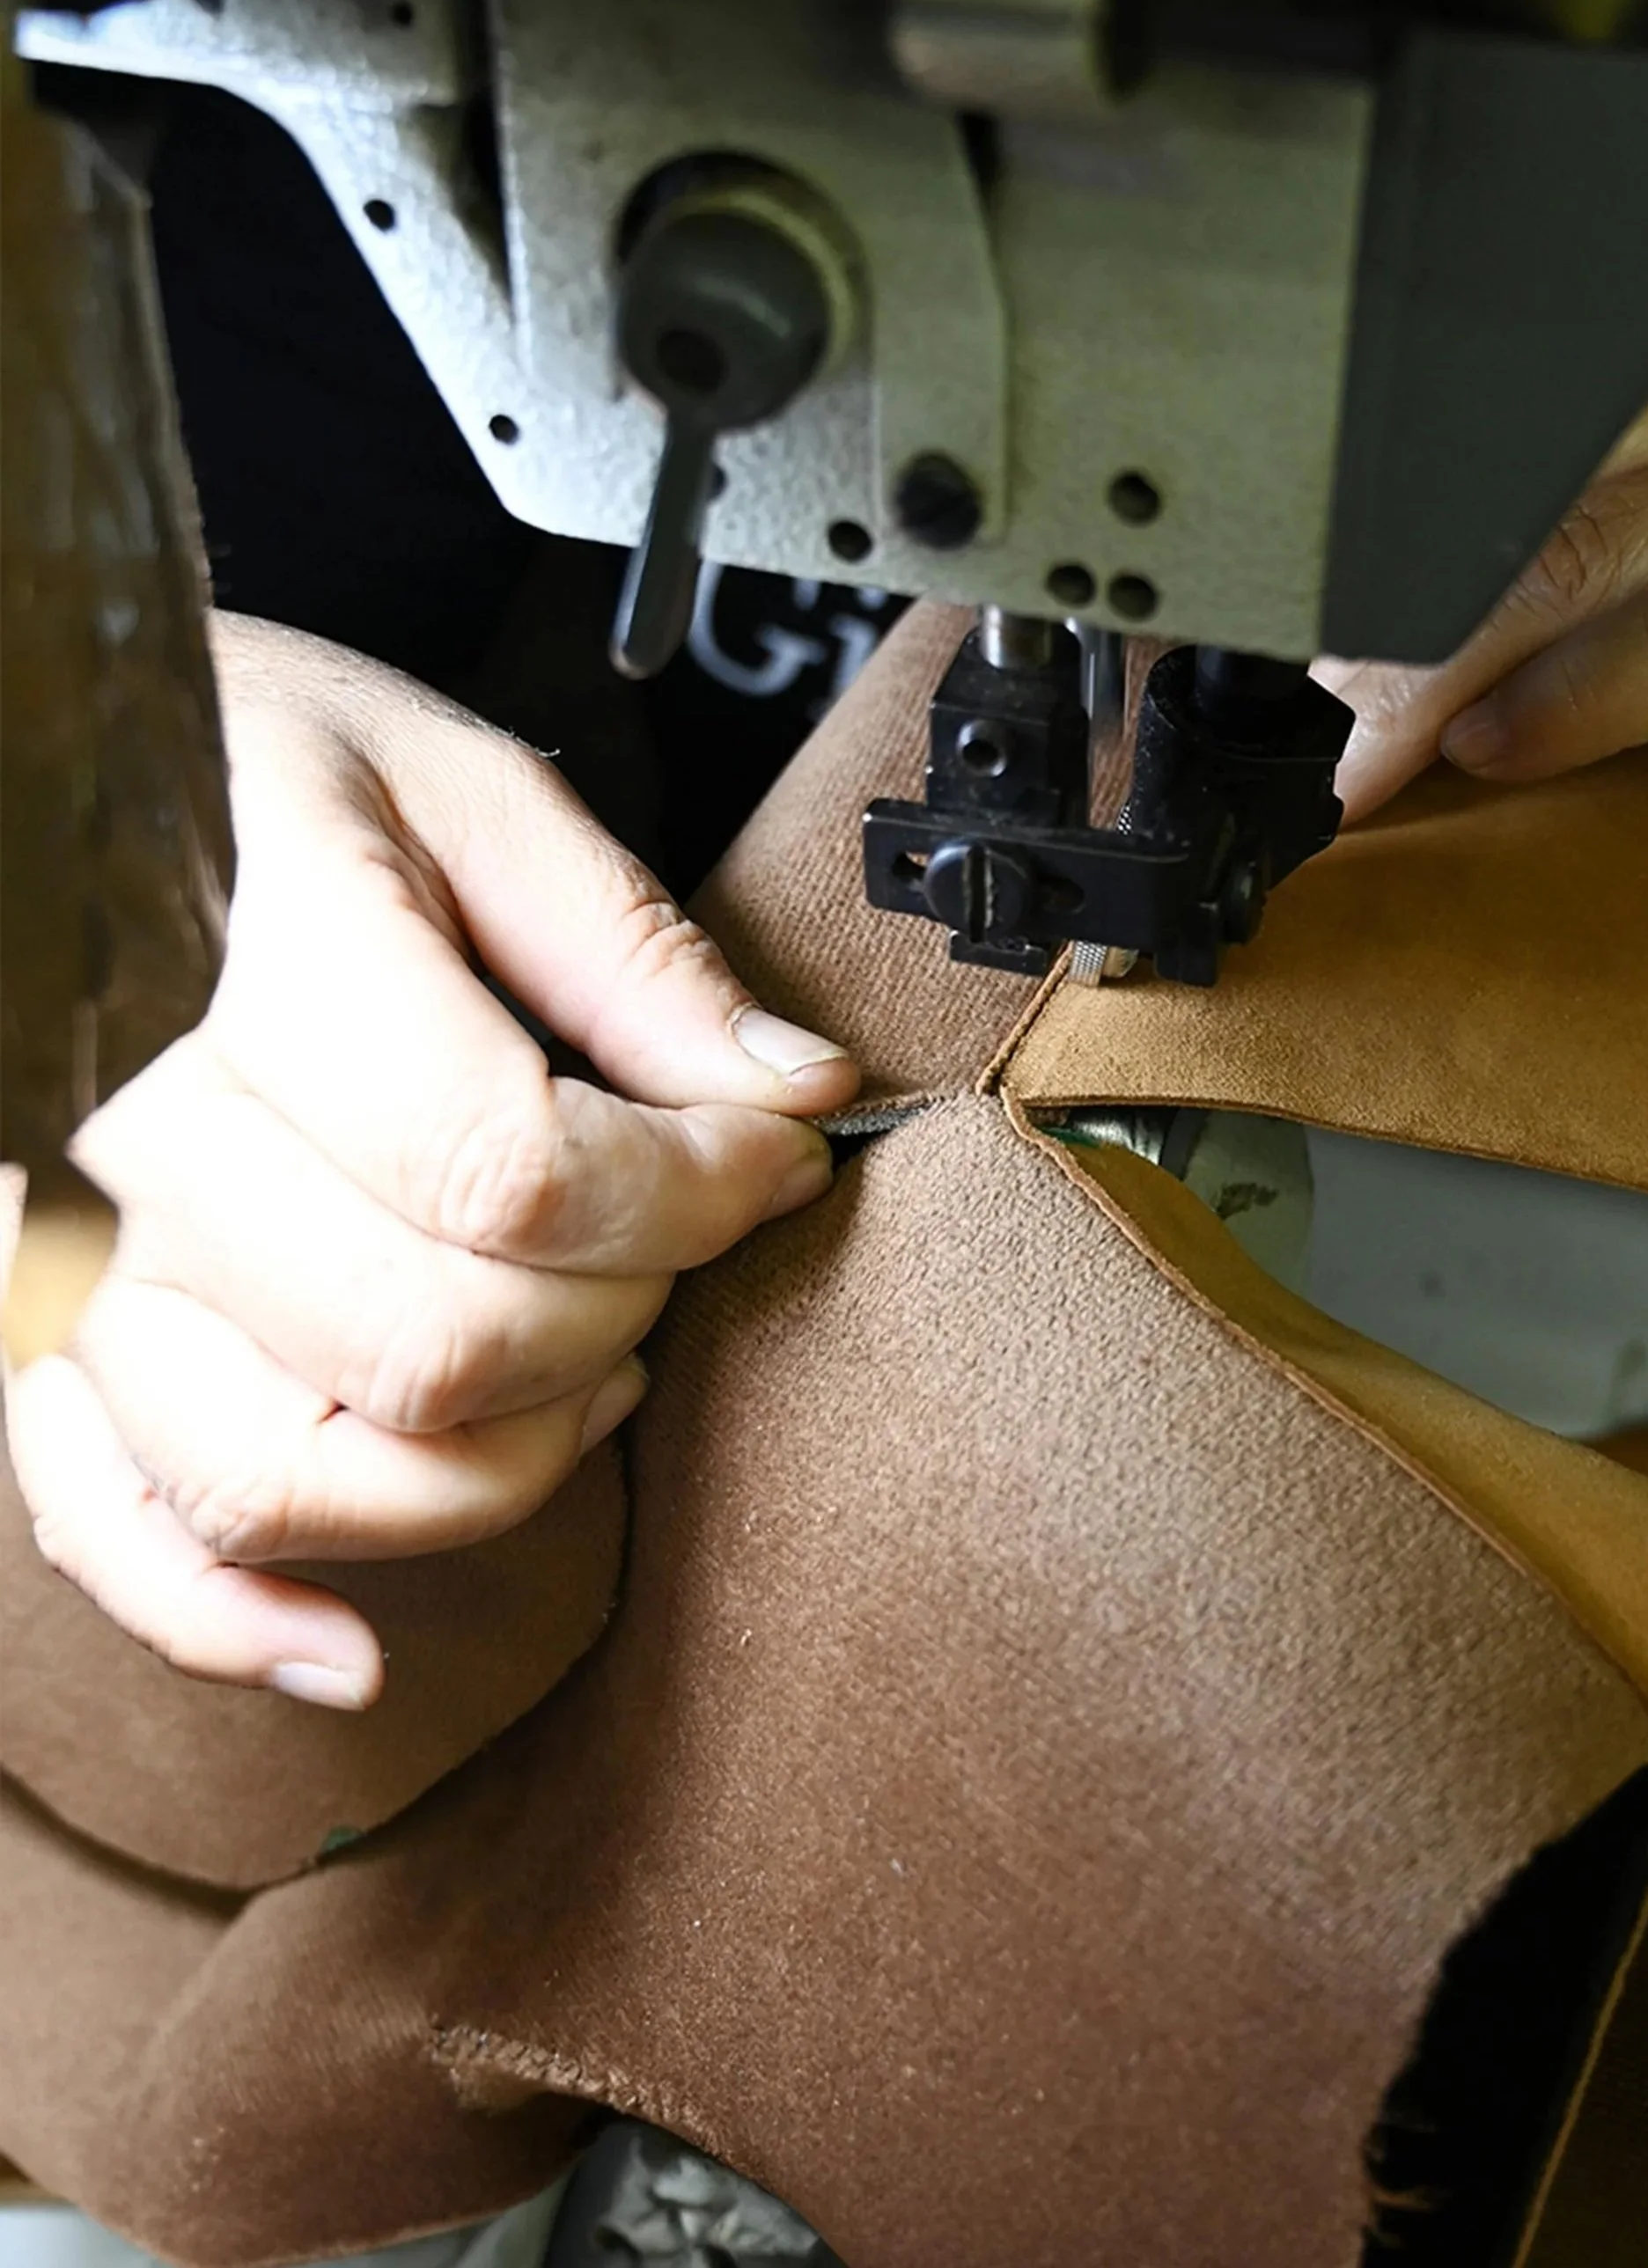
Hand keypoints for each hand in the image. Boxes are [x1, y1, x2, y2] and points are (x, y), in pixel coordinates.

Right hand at [4, 617, 859, 1706]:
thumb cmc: (240, 761)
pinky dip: (228, 1619)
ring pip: (292, 1472)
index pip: (510, 1175)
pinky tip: (349, 1659)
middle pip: (430, 1341)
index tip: (771, 1160)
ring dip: (495, 1468)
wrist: (30, 768)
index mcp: (240, 966)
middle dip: (623, 1317)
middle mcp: (124, 1134)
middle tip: (686, 1240)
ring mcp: (56, 1260)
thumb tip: (796, 1093)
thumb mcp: (456, 788)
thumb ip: (632, 954)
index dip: (693, 1195)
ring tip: (594, 1378)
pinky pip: (104, 1529)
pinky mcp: (20, 1335)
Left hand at [1324, 313, 1647, 1047]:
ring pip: (1616, 549)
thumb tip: (1390, 674)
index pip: (1542, 441)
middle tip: (1338, 724)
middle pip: (1559, 489)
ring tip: (1393, 752)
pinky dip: (1590, 698)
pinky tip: (1513, 750)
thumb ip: (1586, 637)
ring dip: (1473, 666)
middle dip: (1419, 620)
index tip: (1324, 650)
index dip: (1412, 552)